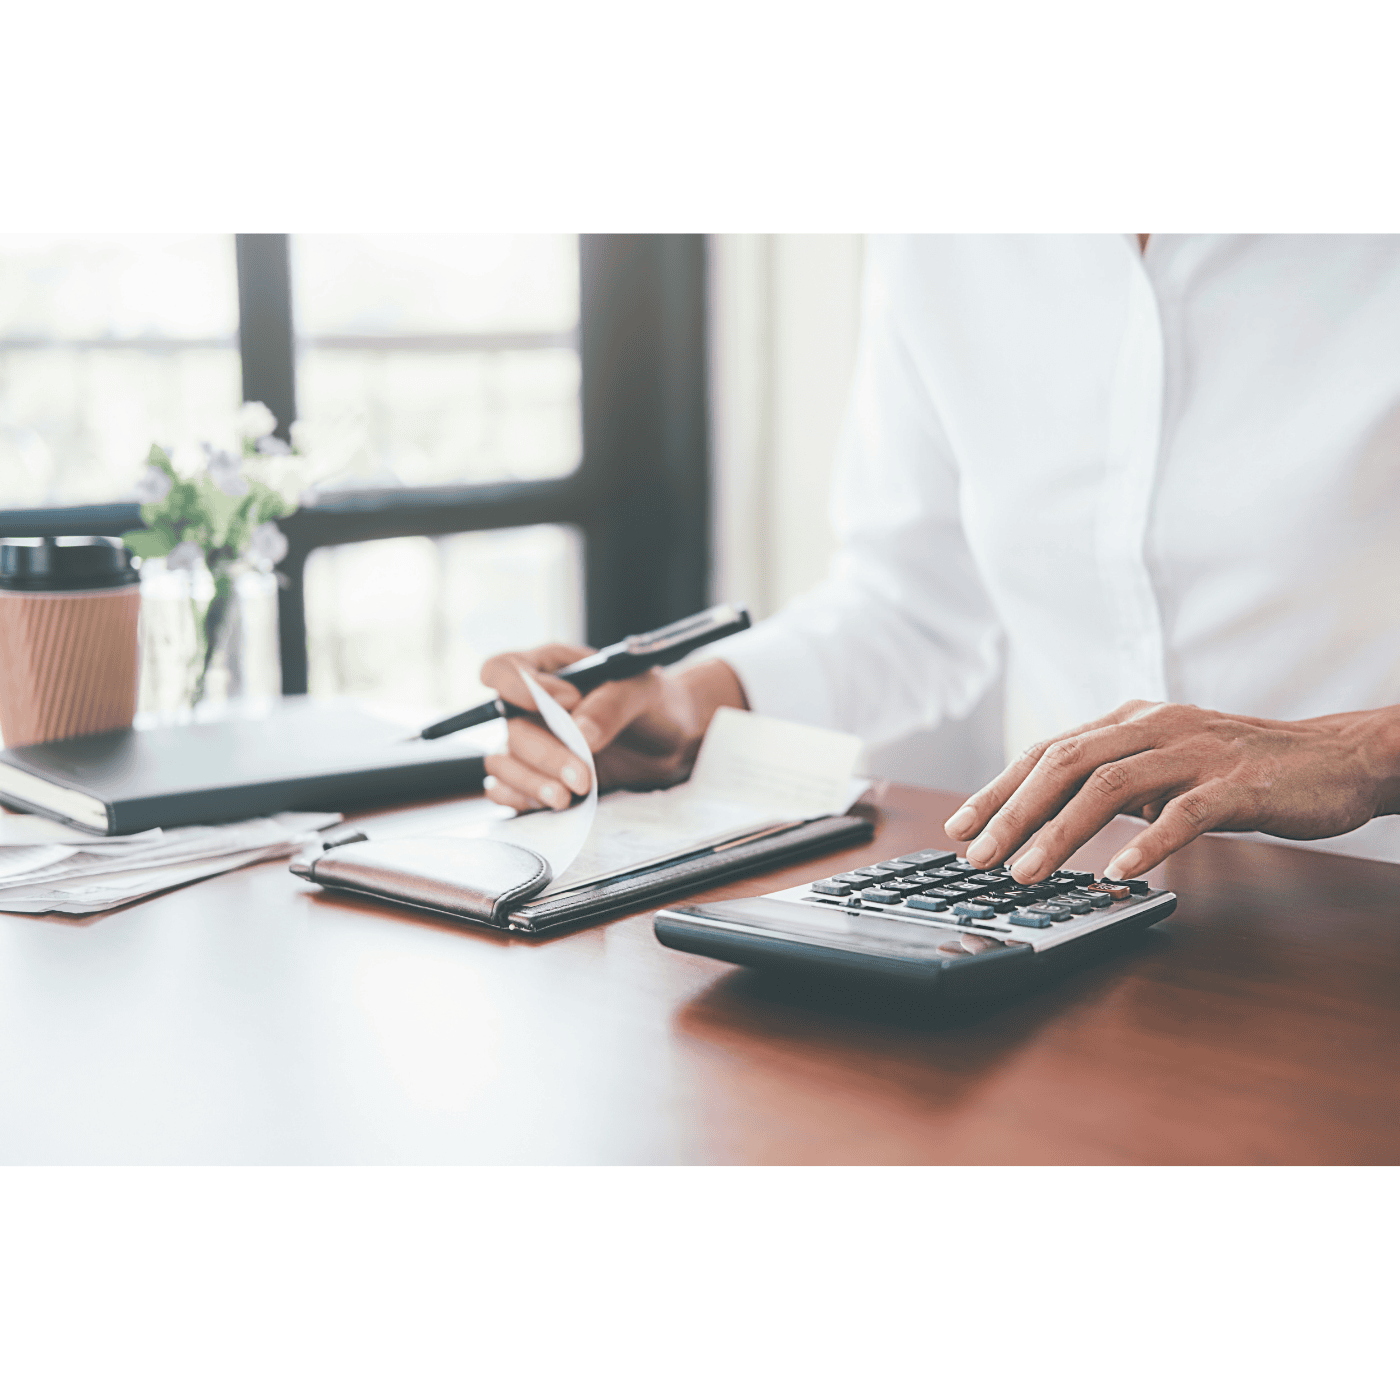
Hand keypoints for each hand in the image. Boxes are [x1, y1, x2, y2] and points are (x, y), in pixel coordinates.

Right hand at [478, 645, 747, 811]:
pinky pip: (508, 790)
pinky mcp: (539, 776)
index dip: (520, 688)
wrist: (672, 742)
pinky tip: (551, 802)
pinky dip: (522, 799)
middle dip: (545, 754)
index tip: (568, 703)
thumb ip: (612, 703)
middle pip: (509, 727)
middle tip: (582, 777)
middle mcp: (531, 706)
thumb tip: (579, 733)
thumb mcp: (644, 691)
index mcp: (549, 669)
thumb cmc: (655, 704)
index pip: (503, 670)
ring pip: (503, 762)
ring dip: (530, 782)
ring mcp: (532, 742)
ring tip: (566, 799)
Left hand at [943, 699, 1399, 883]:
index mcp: (1129, 721)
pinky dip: (1145, 844)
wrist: (1335, 758)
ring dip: (1060, 833)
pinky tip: (1118, 874)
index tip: (960, 826)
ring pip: (1109, 788)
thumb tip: (1049, 817)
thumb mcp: (1165, 764)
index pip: (1046, 751)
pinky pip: (1183, 815)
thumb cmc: (1242, 767)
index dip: (998, 789)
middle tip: (977, 856)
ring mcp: (1194, 753)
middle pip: (1064, 764)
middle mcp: (1153, 727)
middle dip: (1012, 813)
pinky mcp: (1236, 785)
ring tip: (1026, 872)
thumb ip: (1113, 781)